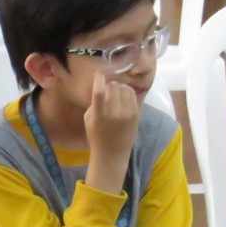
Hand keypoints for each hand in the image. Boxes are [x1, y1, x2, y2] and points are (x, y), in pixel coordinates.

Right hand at [84, 72, 139, 190]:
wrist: (112, 152)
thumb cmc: (96, 136)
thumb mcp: (88, 121)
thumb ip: (94, 104)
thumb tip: (103, 88)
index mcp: (99, 115)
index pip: (99, 92)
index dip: (99, 80)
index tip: (99, 74)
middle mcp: (114, 113)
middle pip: (113, 86)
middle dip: (110, 86)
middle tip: (108, 91)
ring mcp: (127, 113)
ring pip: (125, 88)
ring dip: (119, 88)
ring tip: (116, 95)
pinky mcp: (136, 113)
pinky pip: (132, 94)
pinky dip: (127, 93)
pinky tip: (123, 99)